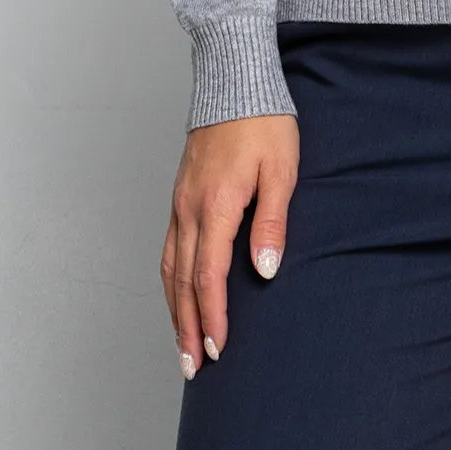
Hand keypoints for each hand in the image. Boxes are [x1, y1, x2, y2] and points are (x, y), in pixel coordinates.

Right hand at [162, 113, 297, 377]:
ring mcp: (179, 203)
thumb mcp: (281, 171)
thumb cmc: (264, 123)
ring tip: (180, 346)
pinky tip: (177, 298)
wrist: (234, 81)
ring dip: (174, 311)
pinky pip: (168, 249)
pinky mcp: (179, 197)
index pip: (208, 276)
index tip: (217, 349)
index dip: (211, 317)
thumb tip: (265, 271)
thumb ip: (272, 223)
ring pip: (169, 269)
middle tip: (193, 368)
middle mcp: (189, 209)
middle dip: (187, 327)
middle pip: (182, 281)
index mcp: (215, 206)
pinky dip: (171, 283)